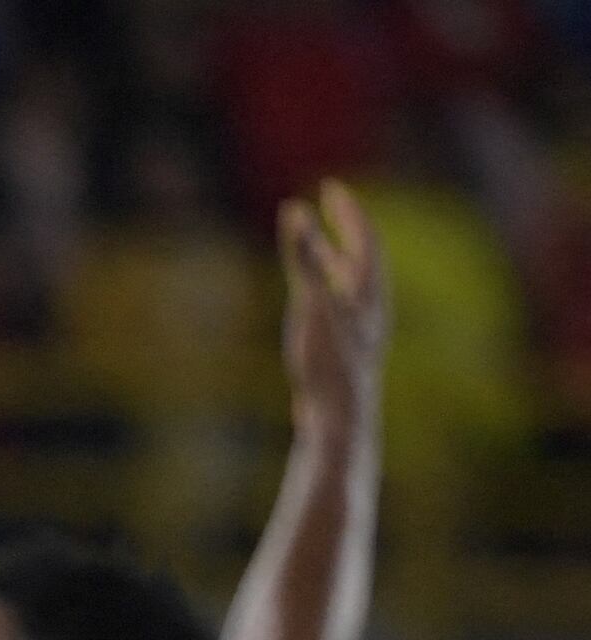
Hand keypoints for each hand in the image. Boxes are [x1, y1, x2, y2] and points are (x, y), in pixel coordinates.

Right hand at [280, 177, 386, 428]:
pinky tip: (311, 307)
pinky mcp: (343, 356)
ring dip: (334, 262)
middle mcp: (370, 310)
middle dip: (345, 230)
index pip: (363, 238)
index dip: (347, 211)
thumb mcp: (313, 305)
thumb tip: (295, 211)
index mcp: (369, 293)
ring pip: (350, 287)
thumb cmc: (328, 365)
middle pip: (362, 259)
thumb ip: (304, 257)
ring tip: (318, 249)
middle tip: (329, 207)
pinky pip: (337, 311)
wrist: (340, 425)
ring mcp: (359, 334)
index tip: (330, 188)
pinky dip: (324, 295)